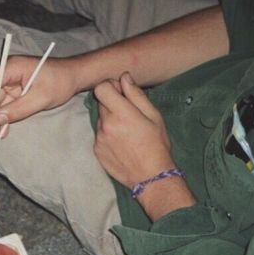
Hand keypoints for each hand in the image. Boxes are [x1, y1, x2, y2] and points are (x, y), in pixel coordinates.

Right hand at [0, 55, 76, 139]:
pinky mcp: (14, 92)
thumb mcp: (41, 98)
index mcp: (12, 67)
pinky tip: (2, 130)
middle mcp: (7, 73)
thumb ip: (19, 109)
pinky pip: (2, 105)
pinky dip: (0, 118)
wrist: (72, 77)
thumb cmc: (60, 82)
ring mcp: (9, 83)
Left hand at [94, 72, 195, 220]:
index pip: (101, 88)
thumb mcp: (153, 116)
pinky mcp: (97, 150)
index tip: (120, 92)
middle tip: (128, 114)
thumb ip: (136, 95)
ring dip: (110, 120)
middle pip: (101, 103)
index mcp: (121, 114)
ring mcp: (99, 139)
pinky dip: (108, 135)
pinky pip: (100, 135)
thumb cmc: (156, 145)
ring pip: (100, 120)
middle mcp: (106, 125)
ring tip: (127, 132)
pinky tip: (122, 144)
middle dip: (112, 103)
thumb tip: (124, 78)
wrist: (150, 176)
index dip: (110, 86)